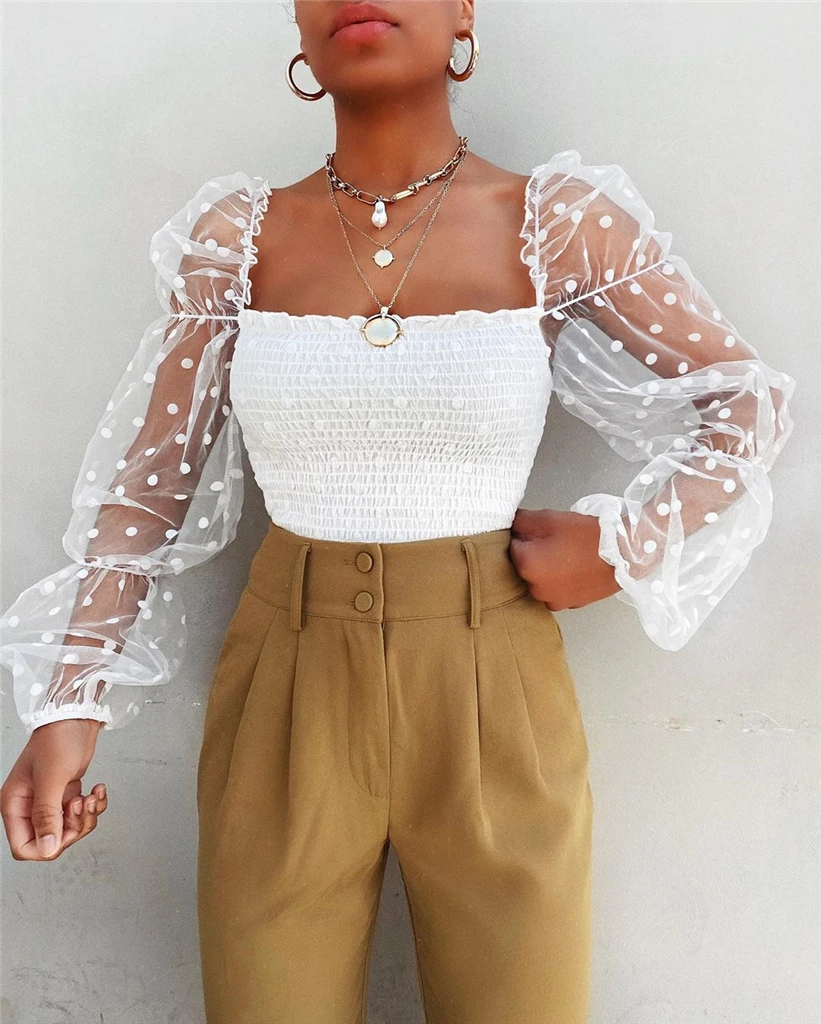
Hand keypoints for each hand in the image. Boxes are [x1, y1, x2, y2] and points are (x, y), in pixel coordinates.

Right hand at [1, 719, 107, 860]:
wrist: (77, 716)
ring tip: (91, 796)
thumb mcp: (52, 778)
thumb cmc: (58, 738)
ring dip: (86, 815)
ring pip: (69, 829)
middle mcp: (30, 805)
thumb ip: (47, 815)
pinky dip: (94, 805)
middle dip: (73, 827)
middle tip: (80, 804)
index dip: (47, 845)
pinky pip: (81, 813)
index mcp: (15, 804)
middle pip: (51, 840)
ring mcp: (49, 800)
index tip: (65, 831)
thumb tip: (47, 847)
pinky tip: (97, 789)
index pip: (24, 847)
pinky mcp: (66, 794)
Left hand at [509, 506, 622, 610]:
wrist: (624, 554)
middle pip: (524, 565)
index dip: (523, 536)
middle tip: (556, 542)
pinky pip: (555, 590)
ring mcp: (552, 600)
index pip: (509, 546)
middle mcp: (535, 588)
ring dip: (546, 569)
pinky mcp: (569, 605)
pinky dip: (559, 581)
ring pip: (539, 579)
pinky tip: (574, 568)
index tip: (538, 531)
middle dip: (534, 553)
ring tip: (567, 555)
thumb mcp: (549, 519)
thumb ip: (521, 521)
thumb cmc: (586, 535)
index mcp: (526, 566)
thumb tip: (508, 524)